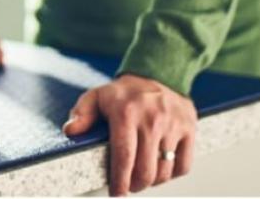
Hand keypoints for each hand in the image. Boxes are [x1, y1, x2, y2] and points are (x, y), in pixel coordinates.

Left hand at [63, 74, 196, 195]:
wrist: (158, 74)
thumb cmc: (124, 92)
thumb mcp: (97, 96)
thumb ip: (82, 114)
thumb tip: (70, 132)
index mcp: (126, 112)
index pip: (123, 155)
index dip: (119, 180)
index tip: (116, 193)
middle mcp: (151, 119)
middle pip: (145, 169)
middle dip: (134, 185)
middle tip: (127, 186)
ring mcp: (173, 125)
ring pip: (164, 171)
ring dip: (151, 182)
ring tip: (141, 178)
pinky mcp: (189, 129)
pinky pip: (183, 166)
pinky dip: (171, 175)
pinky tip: (160, 170)